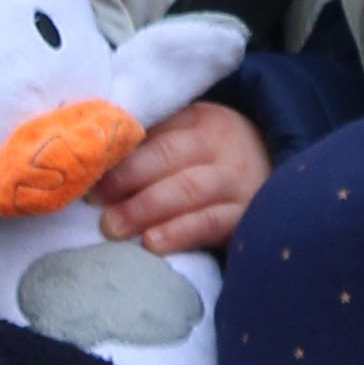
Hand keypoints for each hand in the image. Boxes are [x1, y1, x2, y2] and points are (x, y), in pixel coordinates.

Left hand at [93, 105, 271, 261]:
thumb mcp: (191, 137)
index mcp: (201, 120)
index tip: (87, 169)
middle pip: (169, 157)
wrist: (275, 177)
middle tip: (94, 201)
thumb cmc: (214, 160)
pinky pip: (210, 224)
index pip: (156, 131)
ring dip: (146, 209)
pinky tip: (153, 244)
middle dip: (127, 179)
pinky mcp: (246, 217)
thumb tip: (92, 159)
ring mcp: (236, 182)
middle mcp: (221, 146)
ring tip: (113, 227)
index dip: (120, 152)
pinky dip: (180, 233)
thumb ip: (151, 143)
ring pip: (188, 190)